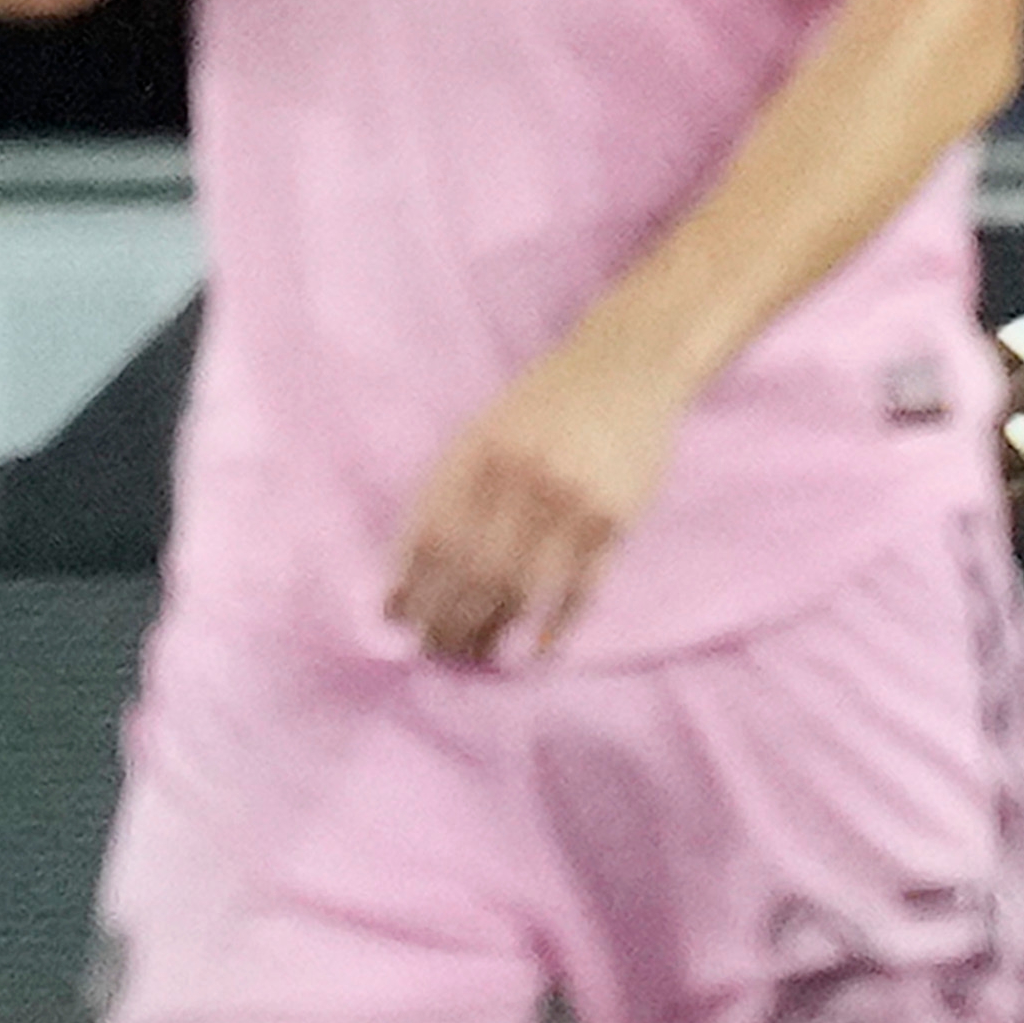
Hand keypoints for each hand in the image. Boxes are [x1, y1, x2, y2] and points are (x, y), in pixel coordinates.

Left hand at [386, 328, 694, 667]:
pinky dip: (556, 627)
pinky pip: (580, 590)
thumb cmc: (542, 406)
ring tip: (478, 656)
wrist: (624, 367)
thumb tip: (408, 572)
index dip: (412, 587)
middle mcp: (517, 478)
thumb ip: (448, 492)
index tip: (399, 621)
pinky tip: (538, 650)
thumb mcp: (481, 434)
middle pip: (473, 573)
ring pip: (521, 589)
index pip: (431, 539)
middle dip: (449, 621)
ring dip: (495, 632)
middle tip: (437, 652)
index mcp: (475, 455)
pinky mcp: (615, 520)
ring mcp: (569, 501)